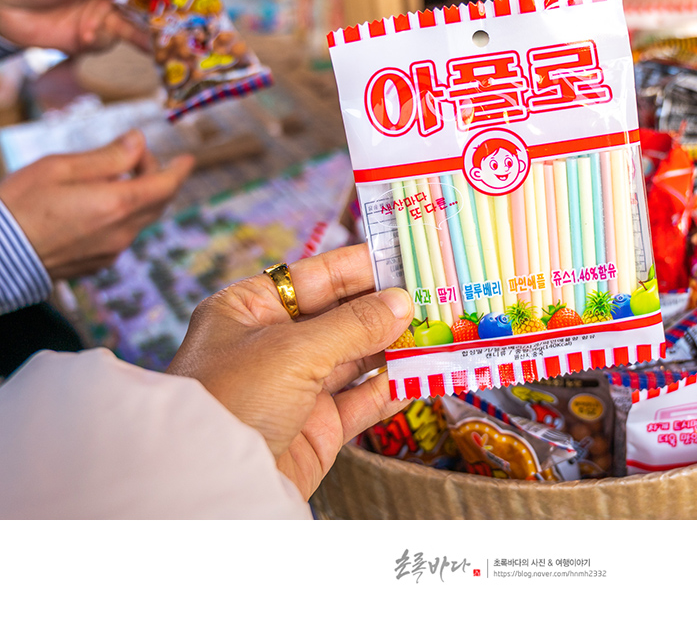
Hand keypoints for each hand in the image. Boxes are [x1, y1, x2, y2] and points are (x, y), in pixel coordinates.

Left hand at [0, 0, 153, 54]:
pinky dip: (98, 40)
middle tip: (173, 28)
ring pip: (130, 28)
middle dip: (156, 16)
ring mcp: (99, 15)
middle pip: (143, 5)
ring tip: (143, 43)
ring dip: (129, 33)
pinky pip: (108, 42)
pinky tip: (83, 35)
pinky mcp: (89, 37)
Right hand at [0, 130, 193, 279]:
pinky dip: (124, 215)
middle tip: (136, 157)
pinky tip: (100, 204)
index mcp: (115, 204)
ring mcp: (111, 251)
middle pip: (158, 202)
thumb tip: (138, 141)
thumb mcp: (59, 168)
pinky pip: (124, 235)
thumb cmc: (18, 206)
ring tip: (115, 177)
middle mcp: (121, 232)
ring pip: (142, 219)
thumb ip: (106, 156)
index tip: (188, 158)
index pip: (166, 186)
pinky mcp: (99, 263)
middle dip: (156, 176)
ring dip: (140, 196)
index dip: (180, 170)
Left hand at [166, 244, 412, 498]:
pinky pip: (364, 400)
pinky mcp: (317, 427)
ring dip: (395, 346)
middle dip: (385, 308)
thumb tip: (403, 303)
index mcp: (249, 311)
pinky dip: (393, 387)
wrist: (211, 486)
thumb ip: (354, 325)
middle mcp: (273, 345)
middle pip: (340, 316)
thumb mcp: (294, 350)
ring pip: (357, 358)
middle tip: (433, 295)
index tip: (402, 258)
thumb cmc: (233, 399)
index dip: (358, 267)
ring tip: (438, 330)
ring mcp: (296, 387)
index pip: (312, 277)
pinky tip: (421, 373)